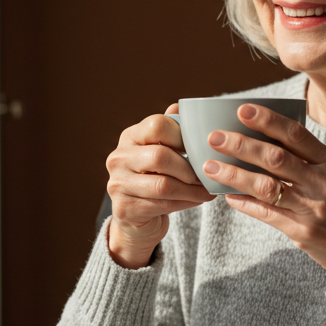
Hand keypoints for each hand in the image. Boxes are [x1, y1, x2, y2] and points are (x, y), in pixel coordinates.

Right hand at [105, 104, 215, 268]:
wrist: (136, 219)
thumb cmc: (155, 179)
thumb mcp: (161, 152)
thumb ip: (171, 131)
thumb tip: (183, 106)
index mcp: (130, 137)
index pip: (157, 125)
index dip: (183, 136)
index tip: (202, 148)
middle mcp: (118, 158)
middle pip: (160, 156)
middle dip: (189, 168)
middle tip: (207, 174)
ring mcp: (118, 184)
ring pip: (164, 185)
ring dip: (192, 189)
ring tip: (208, 190)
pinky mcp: (124, 208)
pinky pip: (162, 204)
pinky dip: (186, 202)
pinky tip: (198, 200)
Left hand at [203, 103, 325, 280]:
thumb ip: (311, 160)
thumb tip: (271, 141)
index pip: (296, 134)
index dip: (268, 121)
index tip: (242, 110)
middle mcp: (323, 182)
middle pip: (276, 158)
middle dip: (241, 145)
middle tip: (215, 137)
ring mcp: (313, 208)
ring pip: (266, 186)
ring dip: (234, 175)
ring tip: (210, 167)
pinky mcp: (303, 232)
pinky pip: (267, 214)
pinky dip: (244, 204)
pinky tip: (227, 196)